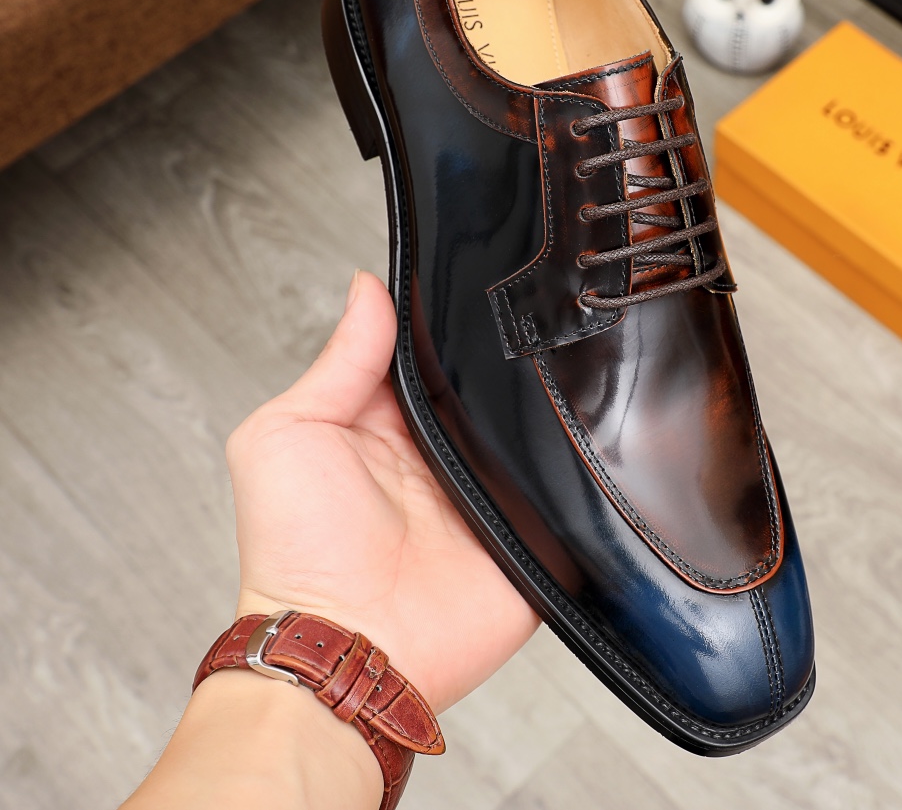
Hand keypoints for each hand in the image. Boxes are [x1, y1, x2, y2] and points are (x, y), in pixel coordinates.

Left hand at [227, 270, 539, 712]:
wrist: (347, 650)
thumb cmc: (296, 551)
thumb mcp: (288, 434)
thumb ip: (340, 362)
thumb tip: (368, 288)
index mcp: (390, 420)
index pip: (433, 350)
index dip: (451, 316)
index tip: (476, 272)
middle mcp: (444, 452)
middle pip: (492, 383)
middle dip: (510, 355)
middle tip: (528, 319)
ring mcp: (491, 492)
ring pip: (537, 429)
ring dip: (546, 408)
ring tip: (561, 371)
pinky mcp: (531, 534)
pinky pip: (571, 490)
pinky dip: (581, 467)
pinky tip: (592, 434)